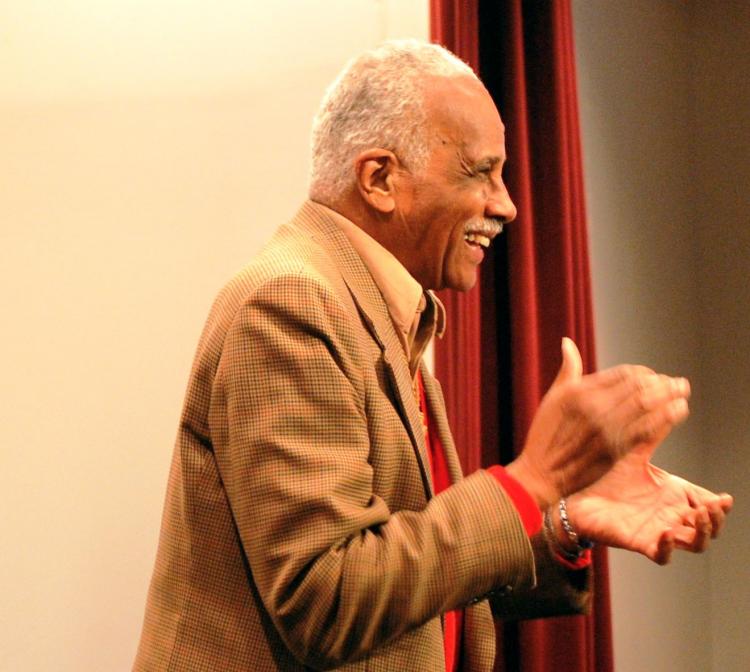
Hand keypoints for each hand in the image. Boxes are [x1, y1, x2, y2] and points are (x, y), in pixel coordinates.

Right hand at [507, 338, 690, 508]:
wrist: (541, 474)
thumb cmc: (545, 435)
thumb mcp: (553, 398)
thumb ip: (568, 370)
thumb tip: (568, 342)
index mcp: (579, 392)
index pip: (624, 374)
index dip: (644, 373)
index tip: (653, 376)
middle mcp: (593, 408)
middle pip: (640, 387)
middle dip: (663, 383)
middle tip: (678, 383)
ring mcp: (605, 430)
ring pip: (648, 406)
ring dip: (670, 397)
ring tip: (681, 393)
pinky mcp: (615, 451)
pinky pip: (647, 429)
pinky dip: (667, 418)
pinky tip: (677, 411)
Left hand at [567, 440, 732, 563]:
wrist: (578, 495)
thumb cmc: (607, 477)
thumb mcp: (634, 454)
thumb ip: (653, 434)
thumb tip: (670, 407)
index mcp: (673, 494)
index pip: (707, 503)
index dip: (720, 504)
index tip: (724, 498)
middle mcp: (670, 515)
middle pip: (708, 526)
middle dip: (715, 519)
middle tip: (710, 507)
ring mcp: (657, 531)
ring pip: (695, 544)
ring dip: (702, 533)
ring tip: (698, 516)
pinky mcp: (640, 542)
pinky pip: (662, 555)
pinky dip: (669, 547)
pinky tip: (667, 533)